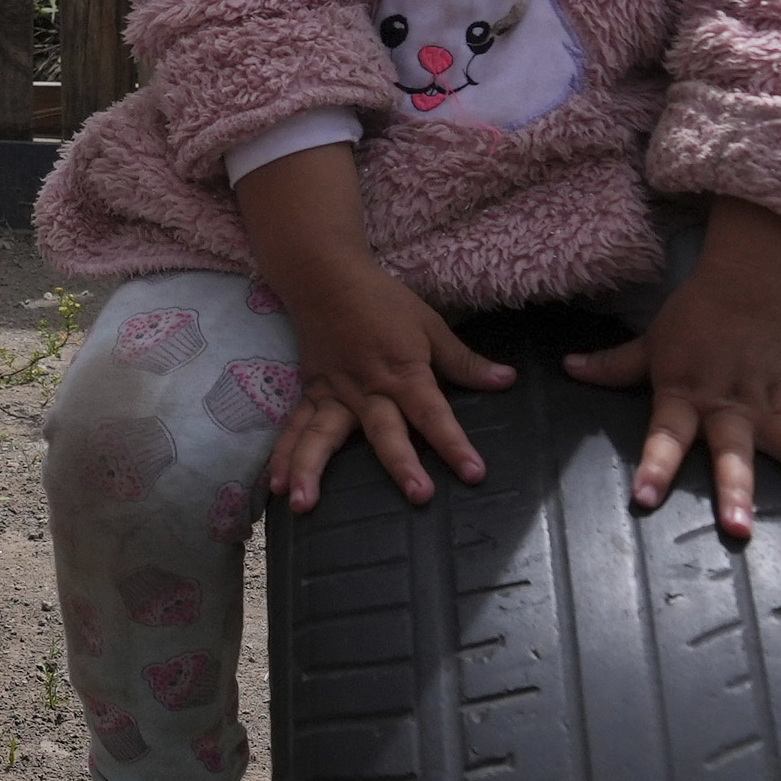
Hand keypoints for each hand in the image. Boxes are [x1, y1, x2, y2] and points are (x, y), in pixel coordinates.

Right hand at [266, 254, 511, 511]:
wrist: (326, 276)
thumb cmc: (383, 302)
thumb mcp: (431, 326)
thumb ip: (464, 362)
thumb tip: (507, 382)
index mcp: (402, 371)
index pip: (433, 412)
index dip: (454, 443)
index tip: (473, 472)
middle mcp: (367, 388)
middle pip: (385, 430)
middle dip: (402, 463)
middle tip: (418, 495)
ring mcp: (333, 394)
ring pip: (321, 435)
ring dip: (309, 468)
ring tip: (301, 504)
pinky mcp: (310, 394)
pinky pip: (293, 428)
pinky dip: (282, 456)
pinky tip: (273, 488)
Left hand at [563, 204, 780, 542]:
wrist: (752, 277)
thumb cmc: (697, 315)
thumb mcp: (651, 340)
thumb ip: (612, 365)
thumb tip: (567, 369)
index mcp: (687, 393)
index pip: (664, 433)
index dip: (653, 464)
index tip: (643, 498)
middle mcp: (733, 405)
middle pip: (735, 450)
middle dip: (737, 488)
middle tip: (740, 529)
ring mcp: (776, 405)